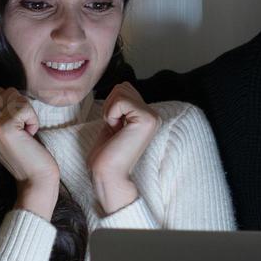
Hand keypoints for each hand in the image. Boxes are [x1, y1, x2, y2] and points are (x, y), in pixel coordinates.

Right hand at [0, 88, 59, 219]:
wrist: (35, 180)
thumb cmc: (29, 155)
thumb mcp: (12, 132)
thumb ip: (5, 113)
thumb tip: (9, 91)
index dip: (16, 105)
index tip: (20, 128)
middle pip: (7, 91)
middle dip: (22, 106)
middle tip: (24, 130)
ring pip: (16, 96)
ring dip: (28, 113)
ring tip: (26, 134)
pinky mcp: (4, 128)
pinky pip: (25, 107)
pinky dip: (33, 120)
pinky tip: (30, 136)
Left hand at [88, 82, 159, 214]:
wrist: (108, 175)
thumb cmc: (106, 154)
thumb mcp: (113, 122)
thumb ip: (120, 105)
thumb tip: (119, 86)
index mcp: (146, 115)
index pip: (124, 88)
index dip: (110, 105)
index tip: (114, 127)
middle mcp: (153, 114)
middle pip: (122, 86)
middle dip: (109, 105)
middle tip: (114, 129)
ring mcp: (152, 116)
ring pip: (121, 90)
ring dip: (110, 110)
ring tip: (115, 130)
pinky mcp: (147, 119)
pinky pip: (120, 101)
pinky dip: (111, 114)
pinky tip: (116, 131)